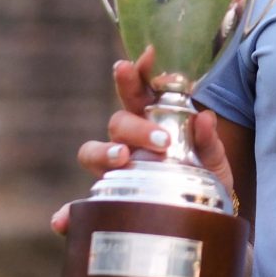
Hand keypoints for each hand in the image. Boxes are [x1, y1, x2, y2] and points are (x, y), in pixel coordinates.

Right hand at [49, 46, 236, 234]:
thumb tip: (206, 118)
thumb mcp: (214, 159)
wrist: (205, 219)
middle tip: (161, 140)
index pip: (138, 92)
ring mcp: (115, 169)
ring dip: (104, 153)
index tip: (147, 56)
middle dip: (135, 125)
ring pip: (93, 152)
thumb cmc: (205, 178)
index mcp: (151, 121)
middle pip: (118, 122)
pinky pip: (83, 206)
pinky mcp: (110, 199)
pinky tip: (61, 221)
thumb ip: (209, 141)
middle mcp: (128, 142)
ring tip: (122, 158)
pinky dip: (67, 213)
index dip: (137, 74)